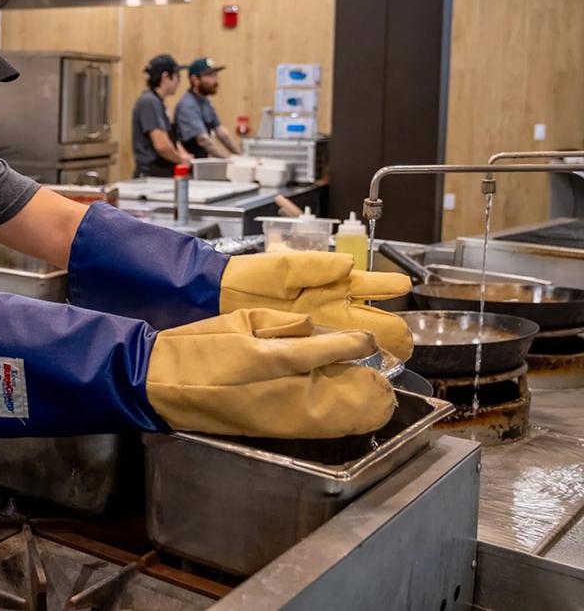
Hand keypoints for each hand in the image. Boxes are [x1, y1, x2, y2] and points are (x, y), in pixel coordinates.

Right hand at [146, 309, 395, 437]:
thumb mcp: (241, 320)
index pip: (332, 348)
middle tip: (385, 374)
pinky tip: (356, 416)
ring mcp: (281, 415)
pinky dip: (344, 422)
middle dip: (370, 382)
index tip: (370, 340)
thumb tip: (314, 328)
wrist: (163, 384)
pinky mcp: (274, 430)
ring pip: (339, 416)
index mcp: (275, 355)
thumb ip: (282, 323)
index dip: (357, 344)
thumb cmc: (200, 346)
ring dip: (365, 407)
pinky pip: (320, 429)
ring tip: (380, 397)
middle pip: (346, 388)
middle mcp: (285, 389)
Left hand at [219, 252, 412, 359]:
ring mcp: (319, 327)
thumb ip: (316, 264)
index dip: (387, 285)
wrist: (220, 297)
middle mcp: (330, 307)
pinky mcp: (303, 344)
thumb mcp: (284, 265)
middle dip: (393, 330)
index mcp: (329, 283)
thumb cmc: (252, 276)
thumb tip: (349, 264)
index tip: (404, 286)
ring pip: (358, 338)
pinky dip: (349, 358)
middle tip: (408, 344)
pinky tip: (362, 365)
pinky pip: (332, 353)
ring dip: (379, 347)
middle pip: (371, 319)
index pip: (367, 285)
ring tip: (399, 356)